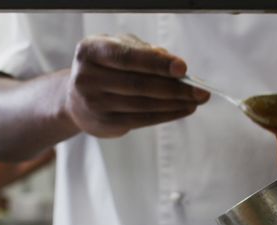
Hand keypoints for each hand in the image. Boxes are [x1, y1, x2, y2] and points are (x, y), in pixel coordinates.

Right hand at [64, 34, 209, 137]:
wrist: (76, 100)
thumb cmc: (106, 68)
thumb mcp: (119, 48)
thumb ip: (144, 51)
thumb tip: (173, 65)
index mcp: (90, 50)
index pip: (126, 57)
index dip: (156, 63)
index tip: (183, 69)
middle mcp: (87, 77)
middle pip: (138, 84)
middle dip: (175, 88)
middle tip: (200, 90)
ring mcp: (94, 103)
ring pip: (144, 104)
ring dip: (175, 103)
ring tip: (196, 100)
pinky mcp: (105, 123)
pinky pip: (142, 119)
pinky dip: (167, 115)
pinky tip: (183, 110)